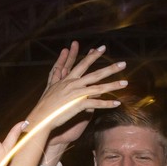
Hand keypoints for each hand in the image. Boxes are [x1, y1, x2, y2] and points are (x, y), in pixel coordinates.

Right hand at [27, 44, 126, 163]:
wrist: (40, 118)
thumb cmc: (45, 106)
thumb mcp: (51, 89)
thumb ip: (58, 80)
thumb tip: (63, 74)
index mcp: (67, 80)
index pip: (82, 64)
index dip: (92, 56)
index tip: (101, 48)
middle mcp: (73, 84)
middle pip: (95, 74)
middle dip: (110, 68)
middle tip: (123, 63)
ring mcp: (76, 94)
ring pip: (99, 88)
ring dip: (113, 85)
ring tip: (125, 83)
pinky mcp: (78, 105)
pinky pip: (96, 104)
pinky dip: (106, 104)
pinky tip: (117, 103)